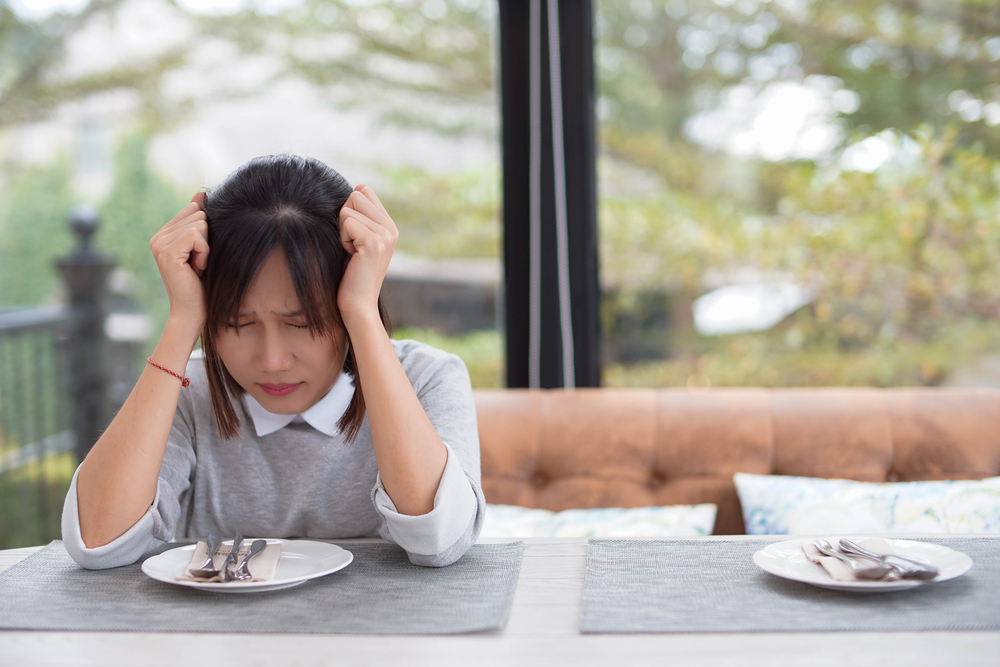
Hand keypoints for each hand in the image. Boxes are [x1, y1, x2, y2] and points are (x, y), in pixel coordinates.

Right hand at [149, 192, 208, 334]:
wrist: (193, 310)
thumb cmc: (201, 282)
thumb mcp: (202, 247)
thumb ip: (198, 220)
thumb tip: (201, 192)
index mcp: (163, 234)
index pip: (192, 210)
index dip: (205, 232)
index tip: (200, 254)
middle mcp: (157, 237)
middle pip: (198, 215)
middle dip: (207, 240)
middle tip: (199, 262)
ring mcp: (159, 244)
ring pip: (199, 225)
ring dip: (206, 247)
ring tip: (198, 266)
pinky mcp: (167, 252)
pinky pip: (196, 235)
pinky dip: (204, 252)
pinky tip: (197, 267)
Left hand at [337, 185, 397, 329]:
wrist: (357, 304)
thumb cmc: (351, 274)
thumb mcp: (357, 239)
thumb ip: (360, 215)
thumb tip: (359, 186)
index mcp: (390, 226)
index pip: (364, 193)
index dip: (350, 211)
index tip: (353, 237)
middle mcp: (391, 229)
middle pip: (355, 197)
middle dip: (344, 219)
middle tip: (351, 245)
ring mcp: (385, 235)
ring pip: (348, 209)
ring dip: (342, 231)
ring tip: (351, 252)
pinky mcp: (374, 243)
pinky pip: (347, 221)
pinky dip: (342, 238)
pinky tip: (351, 256)